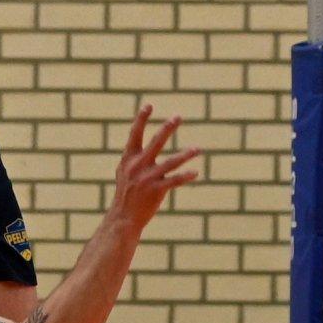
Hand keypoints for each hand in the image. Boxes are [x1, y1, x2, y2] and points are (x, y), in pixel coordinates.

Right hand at [108, 106, 201, 231]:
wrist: (123, 217)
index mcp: (128, 158)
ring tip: (198, 149)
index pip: (135, 134)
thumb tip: (138, 142)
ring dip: (185, 155)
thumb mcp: (124, 172)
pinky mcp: (156, 190)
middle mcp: (137, 165)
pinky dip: (185, 176)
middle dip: (167, 128)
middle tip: (178, 117)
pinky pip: (174, 180)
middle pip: (155, 142)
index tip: (148, 105)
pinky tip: (195, 173)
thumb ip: (133, 158)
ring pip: (170, 162)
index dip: (141, 119)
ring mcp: (147, 178)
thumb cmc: (126, 193)